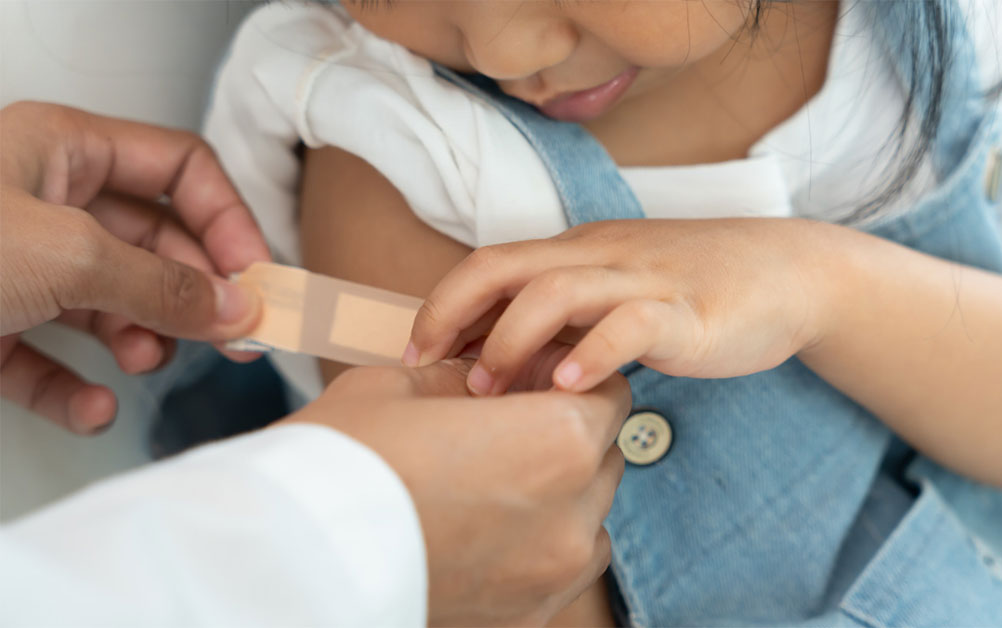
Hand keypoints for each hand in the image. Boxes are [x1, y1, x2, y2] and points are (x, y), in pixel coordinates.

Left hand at [0, 102, 270, 432]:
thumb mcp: (66, 255)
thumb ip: (165, 284)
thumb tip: (238, 307)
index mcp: (60, 150)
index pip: (178, 169)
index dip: (227, 220)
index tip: (256, 277)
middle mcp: (42, 204)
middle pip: (154, 243)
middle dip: (193, 294)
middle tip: (234, 337)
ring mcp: (15, 269)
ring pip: (111, 303)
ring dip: (139, 340)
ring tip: (144, 361)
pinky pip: (53, 359)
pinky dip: (78, 389)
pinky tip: (93, 405)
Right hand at [283, 344, 630, 625]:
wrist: (288, 558)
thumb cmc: (343, 459)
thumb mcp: (406, 385)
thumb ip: (471, 377)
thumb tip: (489, 381)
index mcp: (559, 442)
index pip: (611, 395)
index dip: (570, 380)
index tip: (530, 379)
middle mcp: (574, 513)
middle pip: (604, 456)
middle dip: (565, 434)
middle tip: (502, 426)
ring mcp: (554, 574)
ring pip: (591, 516)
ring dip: (560, 493)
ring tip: (490, 482)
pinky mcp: (527, 617)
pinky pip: (563, 568)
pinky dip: (541, 545)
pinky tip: (485, 528)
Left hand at [404, 218, 832, 394]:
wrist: (787, 273)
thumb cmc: (694, 290)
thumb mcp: (617, 295)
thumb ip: (565, 323)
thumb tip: (502, 367)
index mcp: (578, 252)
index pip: (490, 263)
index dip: (442, 304)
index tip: (412, 353)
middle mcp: (601, 257)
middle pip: (506, 267)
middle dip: (453, 314)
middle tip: (426, 368)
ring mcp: (643, 281)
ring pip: (557, 290)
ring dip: (512, 340)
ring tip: (491, 390)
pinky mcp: (686, 312)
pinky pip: (631, 324)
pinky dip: (595, 353)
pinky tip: (574, 387)